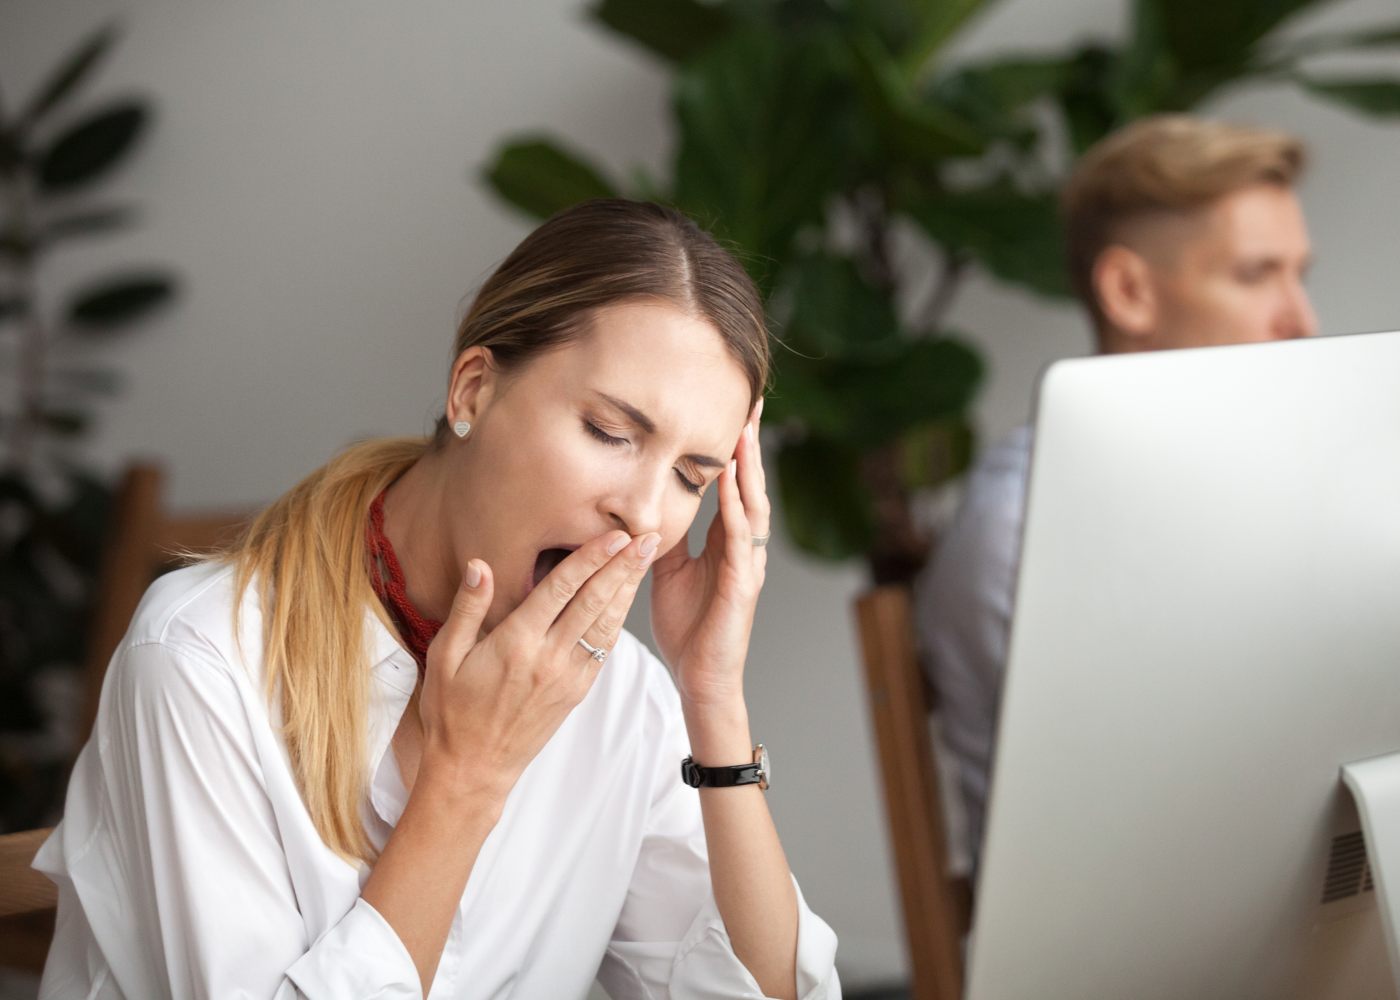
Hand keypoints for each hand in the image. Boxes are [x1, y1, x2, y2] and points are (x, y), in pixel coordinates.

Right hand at [417, 529, 659, 796]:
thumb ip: (468, 608)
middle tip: (649, 536)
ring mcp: (567, 677)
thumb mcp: (444, 656)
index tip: (615, 534)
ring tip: (647, 558)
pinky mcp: (576, 692)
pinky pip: (603, 649)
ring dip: (628, 589)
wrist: (474, 768)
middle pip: (595, 601)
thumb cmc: (452, 711)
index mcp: (516, 643)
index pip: (562, 589)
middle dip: (623, 566)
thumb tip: (481, 565)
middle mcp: (548, 658)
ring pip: (606, 624)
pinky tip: (627, 599)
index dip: (591, 558)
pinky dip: (618, 620)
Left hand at [651, 399, 768, 711]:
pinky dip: (737, 510)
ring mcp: (747, 565)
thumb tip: (643, 504)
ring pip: (753, 506)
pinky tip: (733, 486)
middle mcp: (743, 547)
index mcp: (726, 542)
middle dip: (751, 444)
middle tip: (753, 401)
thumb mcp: (666, 570)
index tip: (734, 409)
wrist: (699, 678)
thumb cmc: (687, 627)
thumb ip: (662, 536)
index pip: (733, 485)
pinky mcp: (742, 585)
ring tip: (746, 431)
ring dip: (749, 468)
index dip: (735, 448)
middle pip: (751, 485)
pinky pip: (740, 541)